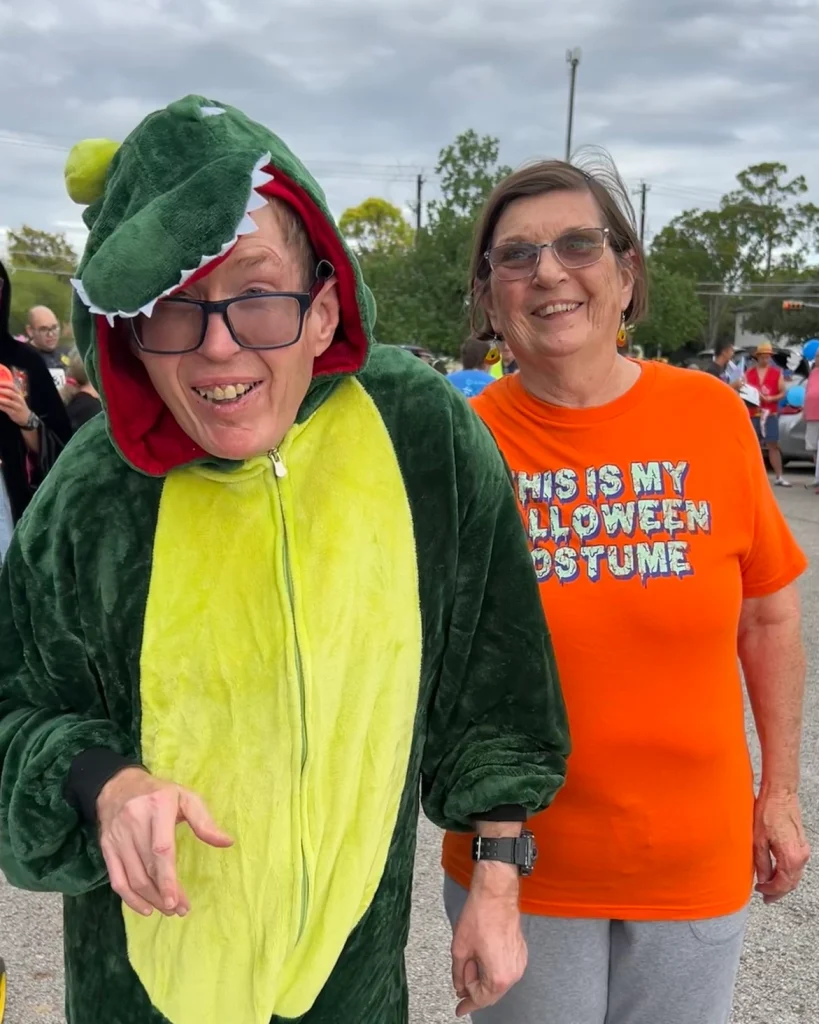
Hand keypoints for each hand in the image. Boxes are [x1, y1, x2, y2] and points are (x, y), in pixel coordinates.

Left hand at [0, 383, 31, 427]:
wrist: (26, 417)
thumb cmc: (18, 405)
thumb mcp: (17, 397)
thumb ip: (10, 392)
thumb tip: (0, 387)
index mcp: (19, 393)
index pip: (12, 386)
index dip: (4, 383)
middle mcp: (19, 399)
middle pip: (10, 393)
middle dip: (1, 390)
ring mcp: (17, 406)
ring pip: (8, 401)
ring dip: (0, 399)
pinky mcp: (14, 413)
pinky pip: (6, 409)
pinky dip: (0, 406)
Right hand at [97, 767, 232, 917]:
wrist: (118, 785)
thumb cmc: (159, 793)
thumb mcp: (185, 797)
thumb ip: (205, 821)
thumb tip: (227, 842)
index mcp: (158, 806)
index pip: (161, 849)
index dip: (168, 878)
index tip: (178, 900)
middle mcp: (134, 821)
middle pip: (148, 868)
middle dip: (164, 894)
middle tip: (180, 910)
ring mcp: (117, 836)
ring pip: (133, 878)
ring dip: (151, 899)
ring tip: (169, 910)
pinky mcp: (107, 847)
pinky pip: (117, 879)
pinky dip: (130, 899)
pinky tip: (146, 908)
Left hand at [451, 864, 526, 1017]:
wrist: (496, 894)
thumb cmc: (480, 916)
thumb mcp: (460, 948)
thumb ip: (458, 973)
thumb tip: (459, 986)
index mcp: (498, 976)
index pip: (480, 999)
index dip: (467, 1004)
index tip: (459, 1009)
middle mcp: (513, 973)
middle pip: (491, 993)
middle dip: (474, 990)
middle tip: (460, 981)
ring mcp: (519, 962)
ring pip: (499, 982)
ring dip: (483, 978)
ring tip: (470, 960)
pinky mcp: (521, 952)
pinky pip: (506, 970)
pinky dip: (493, 970)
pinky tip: (482, 958)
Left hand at [754, 788, 809, 903]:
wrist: (781, 792)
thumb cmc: (768, 812)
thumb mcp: (758, 840)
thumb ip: (761, 863)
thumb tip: (762, 879)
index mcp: (790, 857)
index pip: (782, 884)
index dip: (770, 892)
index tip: (759, 892)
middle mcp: (801, 856)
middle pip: (791, 882)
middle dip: (778, 891)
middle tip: (765, 896)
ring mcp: (803, 849)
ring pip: (794, 874)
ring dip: (782, 882)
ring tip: (768, 886)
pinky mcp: (801, 842)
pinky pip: (795, 865)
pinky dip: (786, 872)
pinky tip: (776, 871)